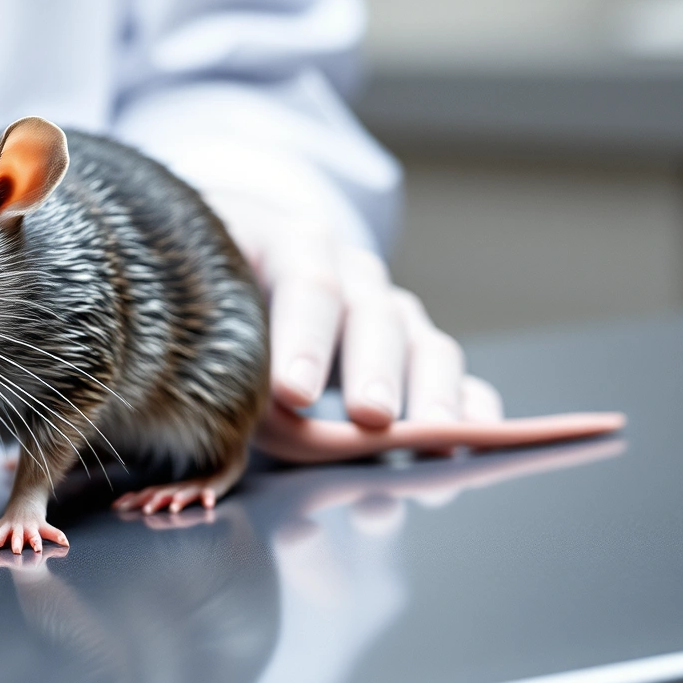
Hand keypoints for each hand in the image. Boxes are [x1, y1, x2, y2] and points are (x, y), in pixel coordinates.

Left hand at [216, 205, 623, 461]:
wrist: (243, 266)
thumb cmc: (217, 294)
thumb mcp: (208, 304)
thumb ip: (227, 356)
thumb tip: (250, 419)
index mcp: (293, 245)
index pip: (306, 285)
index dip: (302, 339)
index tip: (292, 392)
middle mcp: (353, 274)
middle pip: (372, 316)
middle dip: (373, 369)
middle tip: (371, 416)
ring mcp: (392, 313)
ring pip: (425, 346)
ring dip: (432, 394)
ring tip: (434, 437)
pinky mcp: (416, 352)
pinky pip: (452, 378)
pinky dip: (470, 406)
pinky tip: (475, 435)